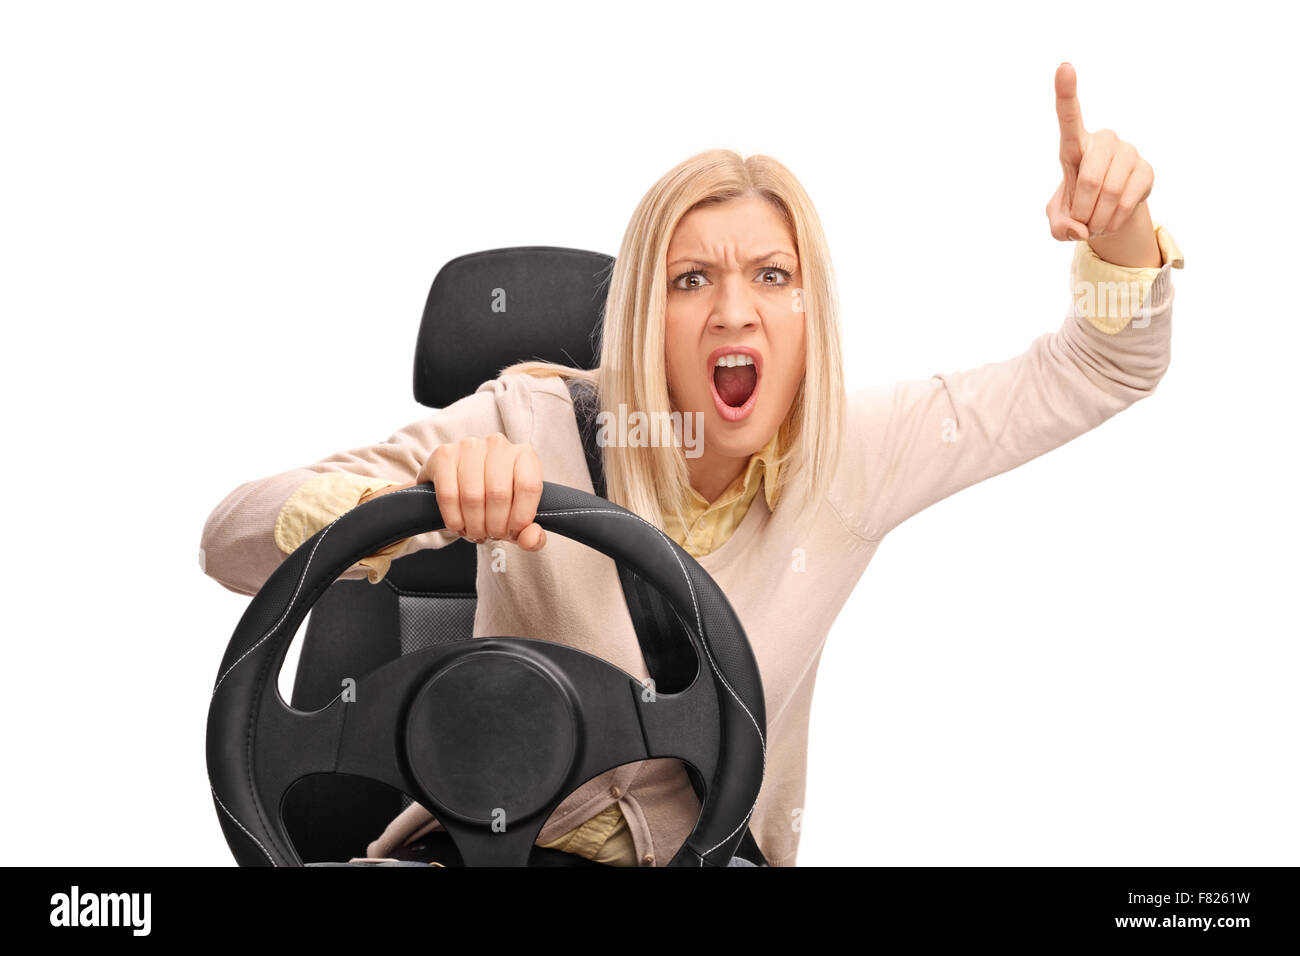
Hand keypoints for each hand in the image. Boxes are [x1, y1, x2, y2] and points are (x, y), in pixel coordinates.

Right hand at [420, 434, 547, 549]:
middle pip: (499, 494)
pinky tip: (458, 525)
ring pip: (473, 496)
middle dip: (494, 525)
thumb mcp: (517, 518)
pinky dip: (454, 518)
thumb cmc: (494, 501)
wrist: (458, 484)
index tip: (512, 532)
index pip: (529, 487)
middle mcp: (498, 445)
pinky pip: (448, 495)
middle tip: (491, 535)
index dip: (520, 517)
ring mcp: (469, 447)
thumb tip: (531, 539)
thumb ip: (532, 535)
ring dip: (474, 525)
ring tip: (475, 531)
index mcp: (524, 455)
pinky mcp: (444, 455)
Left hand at [1046, 62, 1154, 242]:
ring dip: (1098, 220)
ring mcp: (1128, 152)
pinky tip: (1111, 221)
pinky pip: (1129, 200)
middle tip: (1081, 223)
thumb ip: (1059, 228)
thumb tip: (1078, 229)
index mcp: (1074, 146)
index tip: (1064, 66)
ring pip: (1111, 192)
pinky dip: (1115, 221)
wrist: (1107, 213)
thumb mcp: (1058, 222)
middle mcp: (1103, 141)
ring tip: (1095, 224)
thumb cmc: (1076, 209)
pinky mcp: (1146, 169)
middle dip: (1083, 211)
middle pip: (1091, 179)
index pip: (1069, 118)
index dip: (1066, 93)